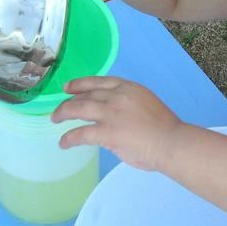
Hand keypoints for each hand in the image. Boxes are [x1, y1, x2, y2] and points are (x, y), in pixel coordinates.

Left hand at [51, 76, 182, 170]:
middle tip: (59, 108)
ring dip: (63, 113)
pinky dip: (69, 138)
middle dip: (69, 100)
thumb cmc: (165, 128)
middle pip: (86, 94)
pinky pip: (80, 133)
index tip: (70, 87)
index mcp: (129, 87)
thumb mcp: (147, 104)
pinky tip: (64, 143)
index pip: (99, 82)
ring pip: (78, 108)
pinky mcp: (107, 131)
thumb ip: (129, 105)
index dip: (81, 84)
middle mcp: (117, 95)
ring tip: (55, 119)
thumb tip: (115, 116)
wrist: (171, 141)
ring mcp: (111, 113)